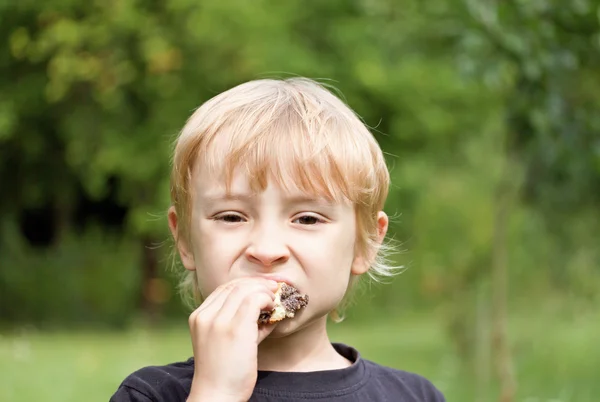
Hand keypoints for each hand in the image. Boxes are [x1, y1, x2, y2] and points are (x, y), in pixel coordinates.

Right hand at [186, 278, 278, 401]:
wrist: (217, 396)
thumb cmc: (225, 373)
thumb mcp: (226, 342)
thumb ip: (242, 323)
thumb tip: (267, 310)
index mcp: (199, 317)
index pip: (224, 289)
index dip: (246, 284)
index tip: (262, 286)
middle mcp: (205, 316)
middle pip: (234, 285)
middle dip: (257, 283)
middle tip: (274, 287)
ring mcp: (218, 321)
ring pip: (245, 289)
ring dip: (264, 290)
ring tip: (274, 299)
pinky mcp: (234, 329)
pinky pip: (254, 300)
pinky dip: (266, 299)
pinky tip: (272, 308)